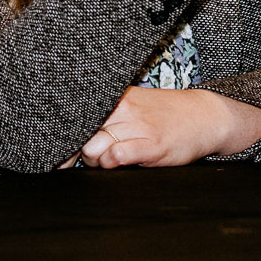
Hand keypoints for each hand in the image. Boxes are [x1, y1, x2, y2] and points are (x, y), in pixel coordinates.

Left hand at [79, 87, 260, 167]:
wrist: (205, 116)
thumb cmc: (165, 114)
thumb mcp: (134, 104)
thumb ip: (106, 114)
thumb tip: (72, 134)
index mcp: (116, 97)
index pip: (76, 115)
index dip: (62, 137)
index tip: (56, 152)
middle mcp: (123, 108)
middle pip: (80, 135)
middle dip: (79, 152)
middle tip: (92, 156)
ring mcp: (138, 126)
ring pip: (95, 149)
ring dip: (97, 160)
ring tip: (110, 159)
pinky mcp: (152, 145)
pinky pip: (118, 156)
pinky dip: (113, 163)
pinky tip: (122, 162)